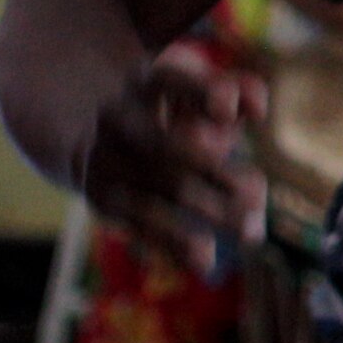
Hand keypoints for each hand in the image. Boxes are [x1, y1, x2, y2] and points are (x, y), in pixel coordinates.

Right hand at [80, 48, 267, 266]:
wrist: (85, 129)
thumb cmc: (168, 105)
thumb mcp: (195, 87)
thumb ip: (235, 91)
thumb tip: (255, 111)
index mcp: (146, 80)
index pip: (172, 80)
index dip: (202, 92)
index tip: (228, 109)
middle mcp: (119, 119)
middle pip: (166, 147)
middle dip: (214, 173)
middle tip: (257, 195)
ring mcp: (106, 161)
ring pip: (158, 190)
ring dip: (207, 213)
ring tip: (252, 233)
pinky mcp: (103, 198)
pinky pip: (139, 224)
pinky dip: (174, 245)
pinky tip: (206, 262)